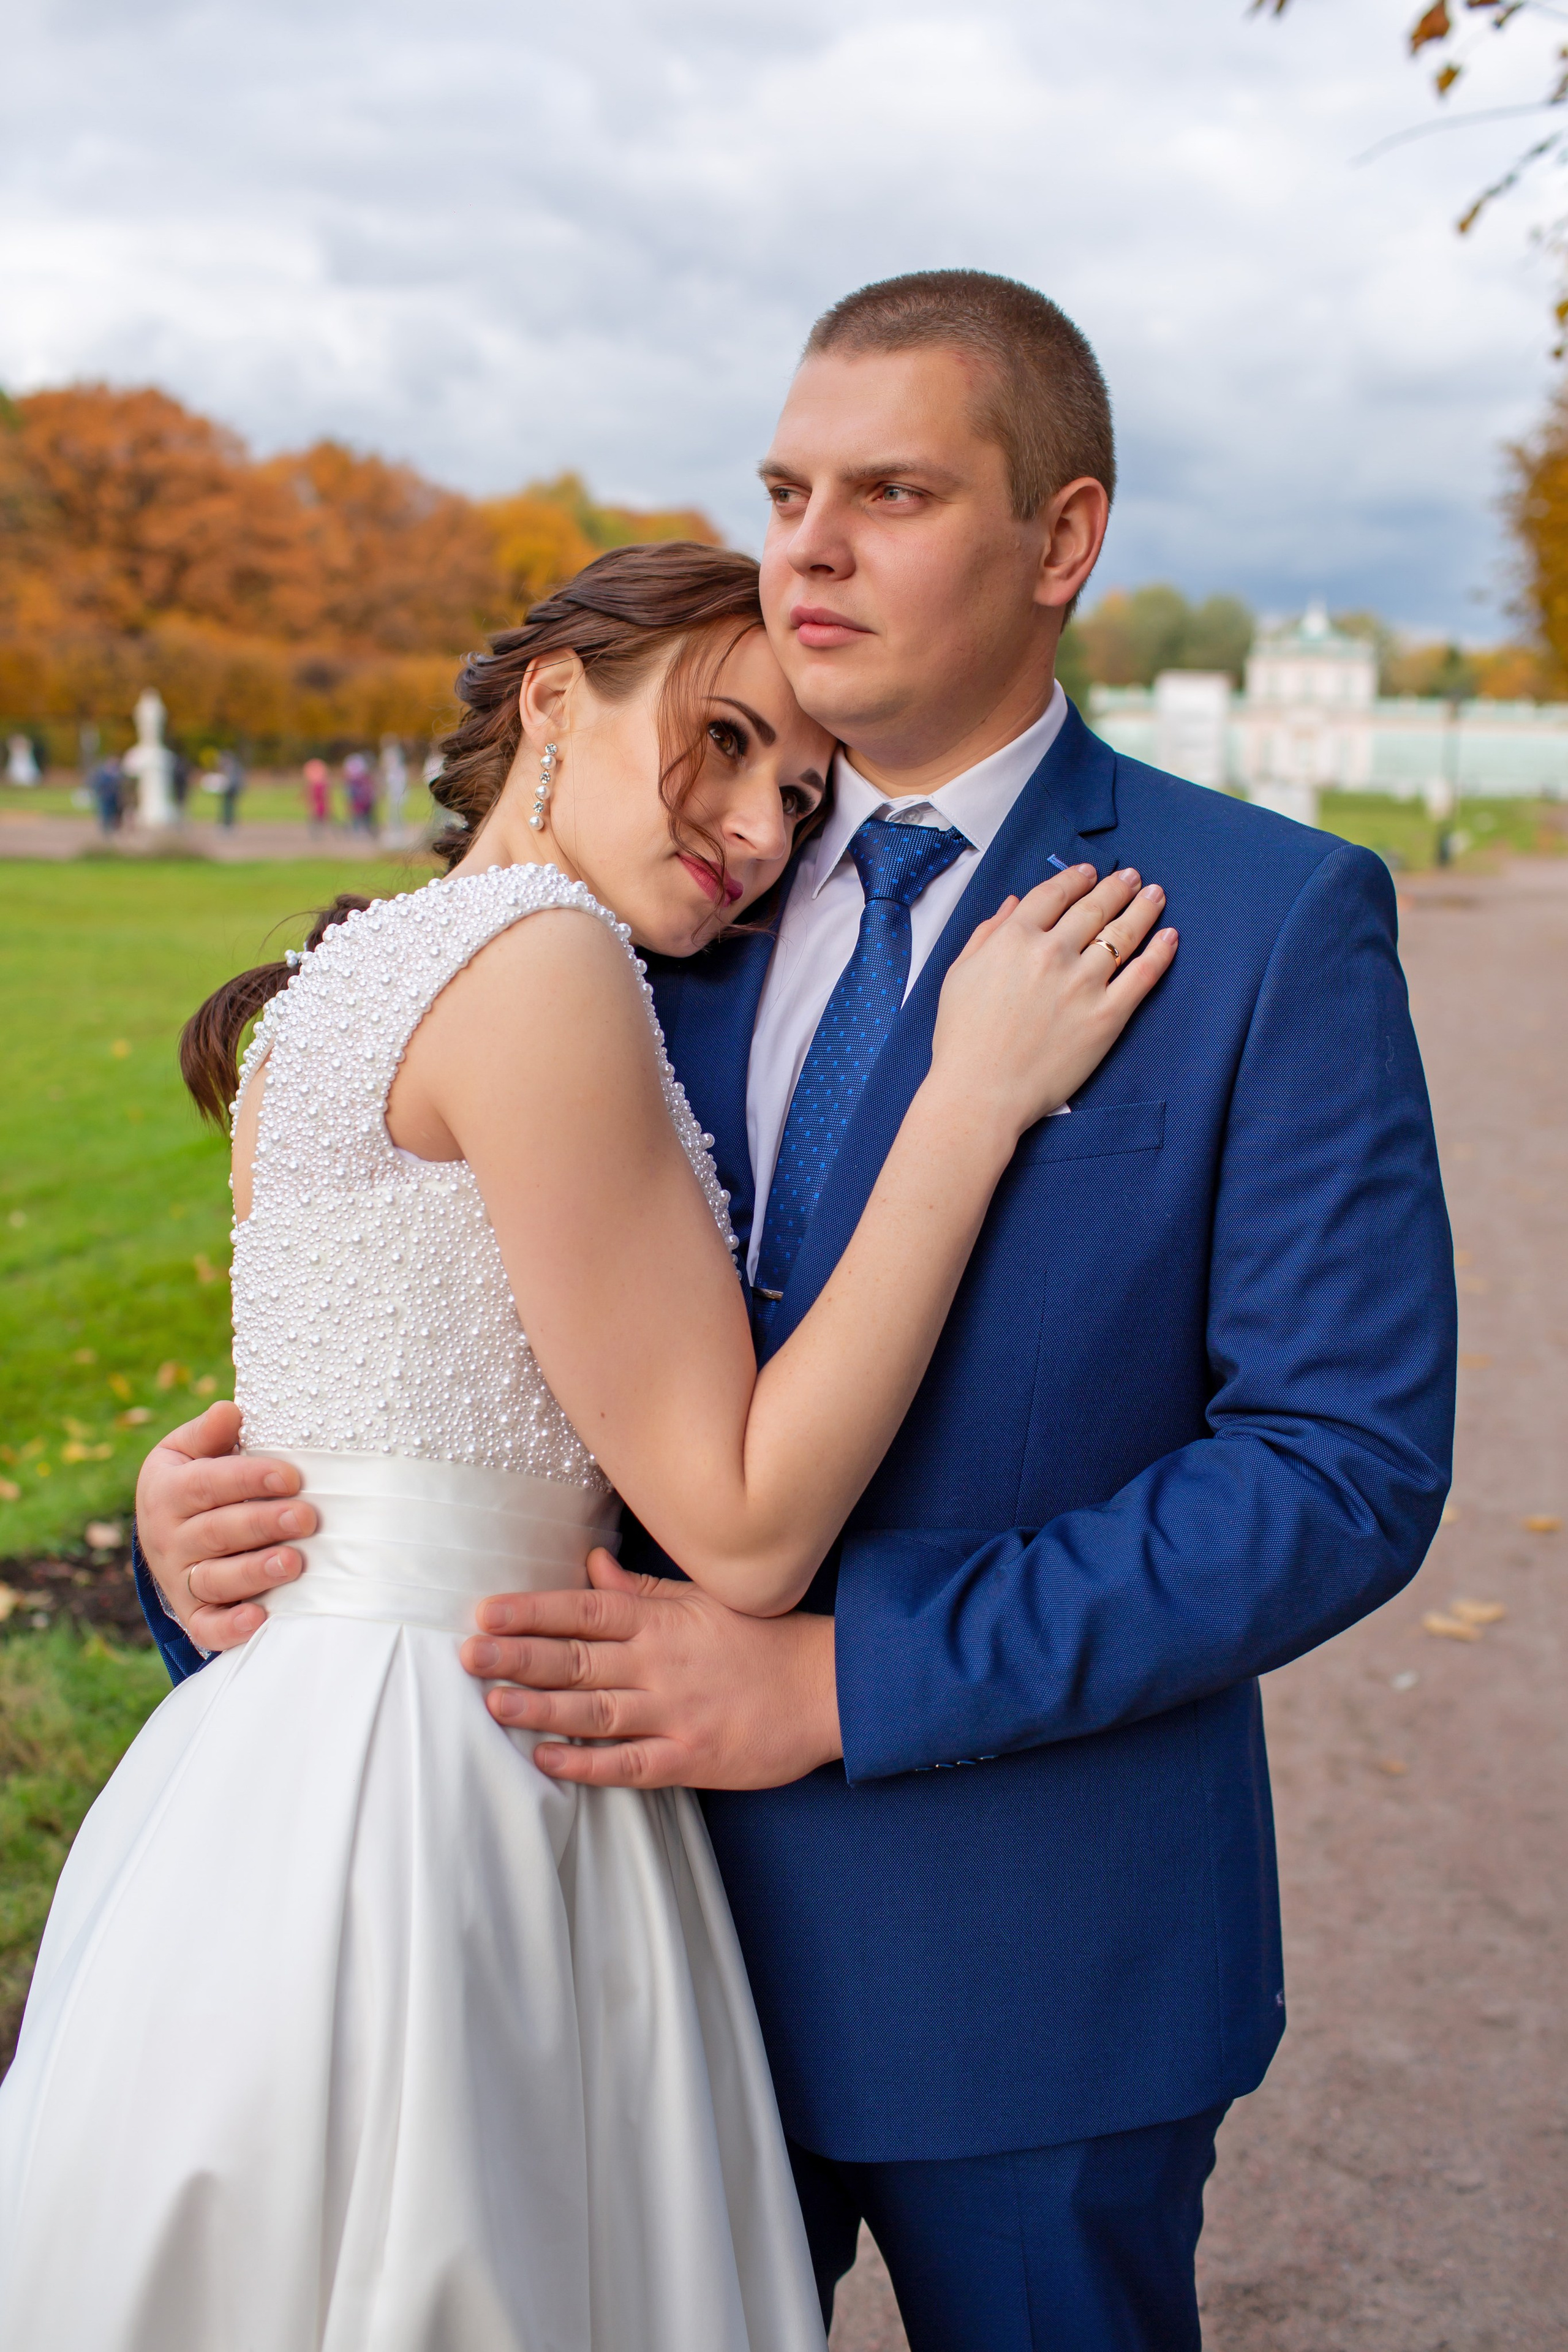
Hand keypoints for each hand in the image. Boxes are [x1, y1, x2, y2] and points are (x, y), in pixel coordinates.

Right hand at [134, 1402, 309, 1649]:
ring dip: (254, 1573)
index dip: (249, 1480)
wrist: (163, 1532)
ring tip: (293, 1563)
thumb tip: (229, 1412)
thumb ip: (209, 1432)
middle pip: (216, 1532)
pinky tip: (260, 1618)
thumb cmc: (193, 1480)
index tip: (291, 1476)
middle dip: (263, 1524)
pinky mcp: (192, 1614)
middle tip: (306, 1518)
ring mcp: (179, 1579)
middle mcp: (169, 1538)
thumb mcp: (188, 1450)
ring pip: (214, 1580)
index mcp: (168, 1491)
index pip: (207, 1484)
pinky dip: (231, 1628)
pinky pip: (207, 1627)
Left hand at [460, 1549, 841, 1788]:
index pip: (585, 1609)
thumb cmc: (761, 1639)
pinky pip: (629, 1763)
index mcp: (662, 1621)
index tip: (487, 1610)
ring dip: (540, 1708)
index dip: (533, 1609)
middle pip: (578, 1658)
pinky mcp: (691, 1758)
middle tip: (469, 1655)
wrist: (827, 1687)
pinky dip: (587, 1763)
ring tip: (492, 1703)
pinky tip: (548, 1760)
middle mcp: (661, 1663)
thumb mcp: (703, 1600)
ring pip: (594, 1710)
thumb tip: (591, 1566)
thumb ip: (642, 1589)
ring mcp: (674, 1712)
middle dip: (519, 1656)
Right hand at [932, 863, 1175, 1140]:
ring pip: (1123, 933)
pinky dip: (1160, 952)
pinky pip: (1142, 974)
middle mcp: (1052, 953)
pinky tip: (1170, 936)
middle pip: (1093, 907)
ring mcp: (1083, 984)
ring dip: (1143, 908)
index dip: (1075, 878)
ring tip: (1155, 895)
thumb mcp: (959, 975)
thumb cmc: (962, 1040)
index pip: (1054, 894)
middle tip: (1131, 877)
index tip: (1090, 872)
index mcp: (1013, 939)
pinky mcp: (1107, 1016)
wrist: (980, 1094)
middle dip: (1116, 887)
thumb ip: (986, 934)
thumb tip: (1014, 904)